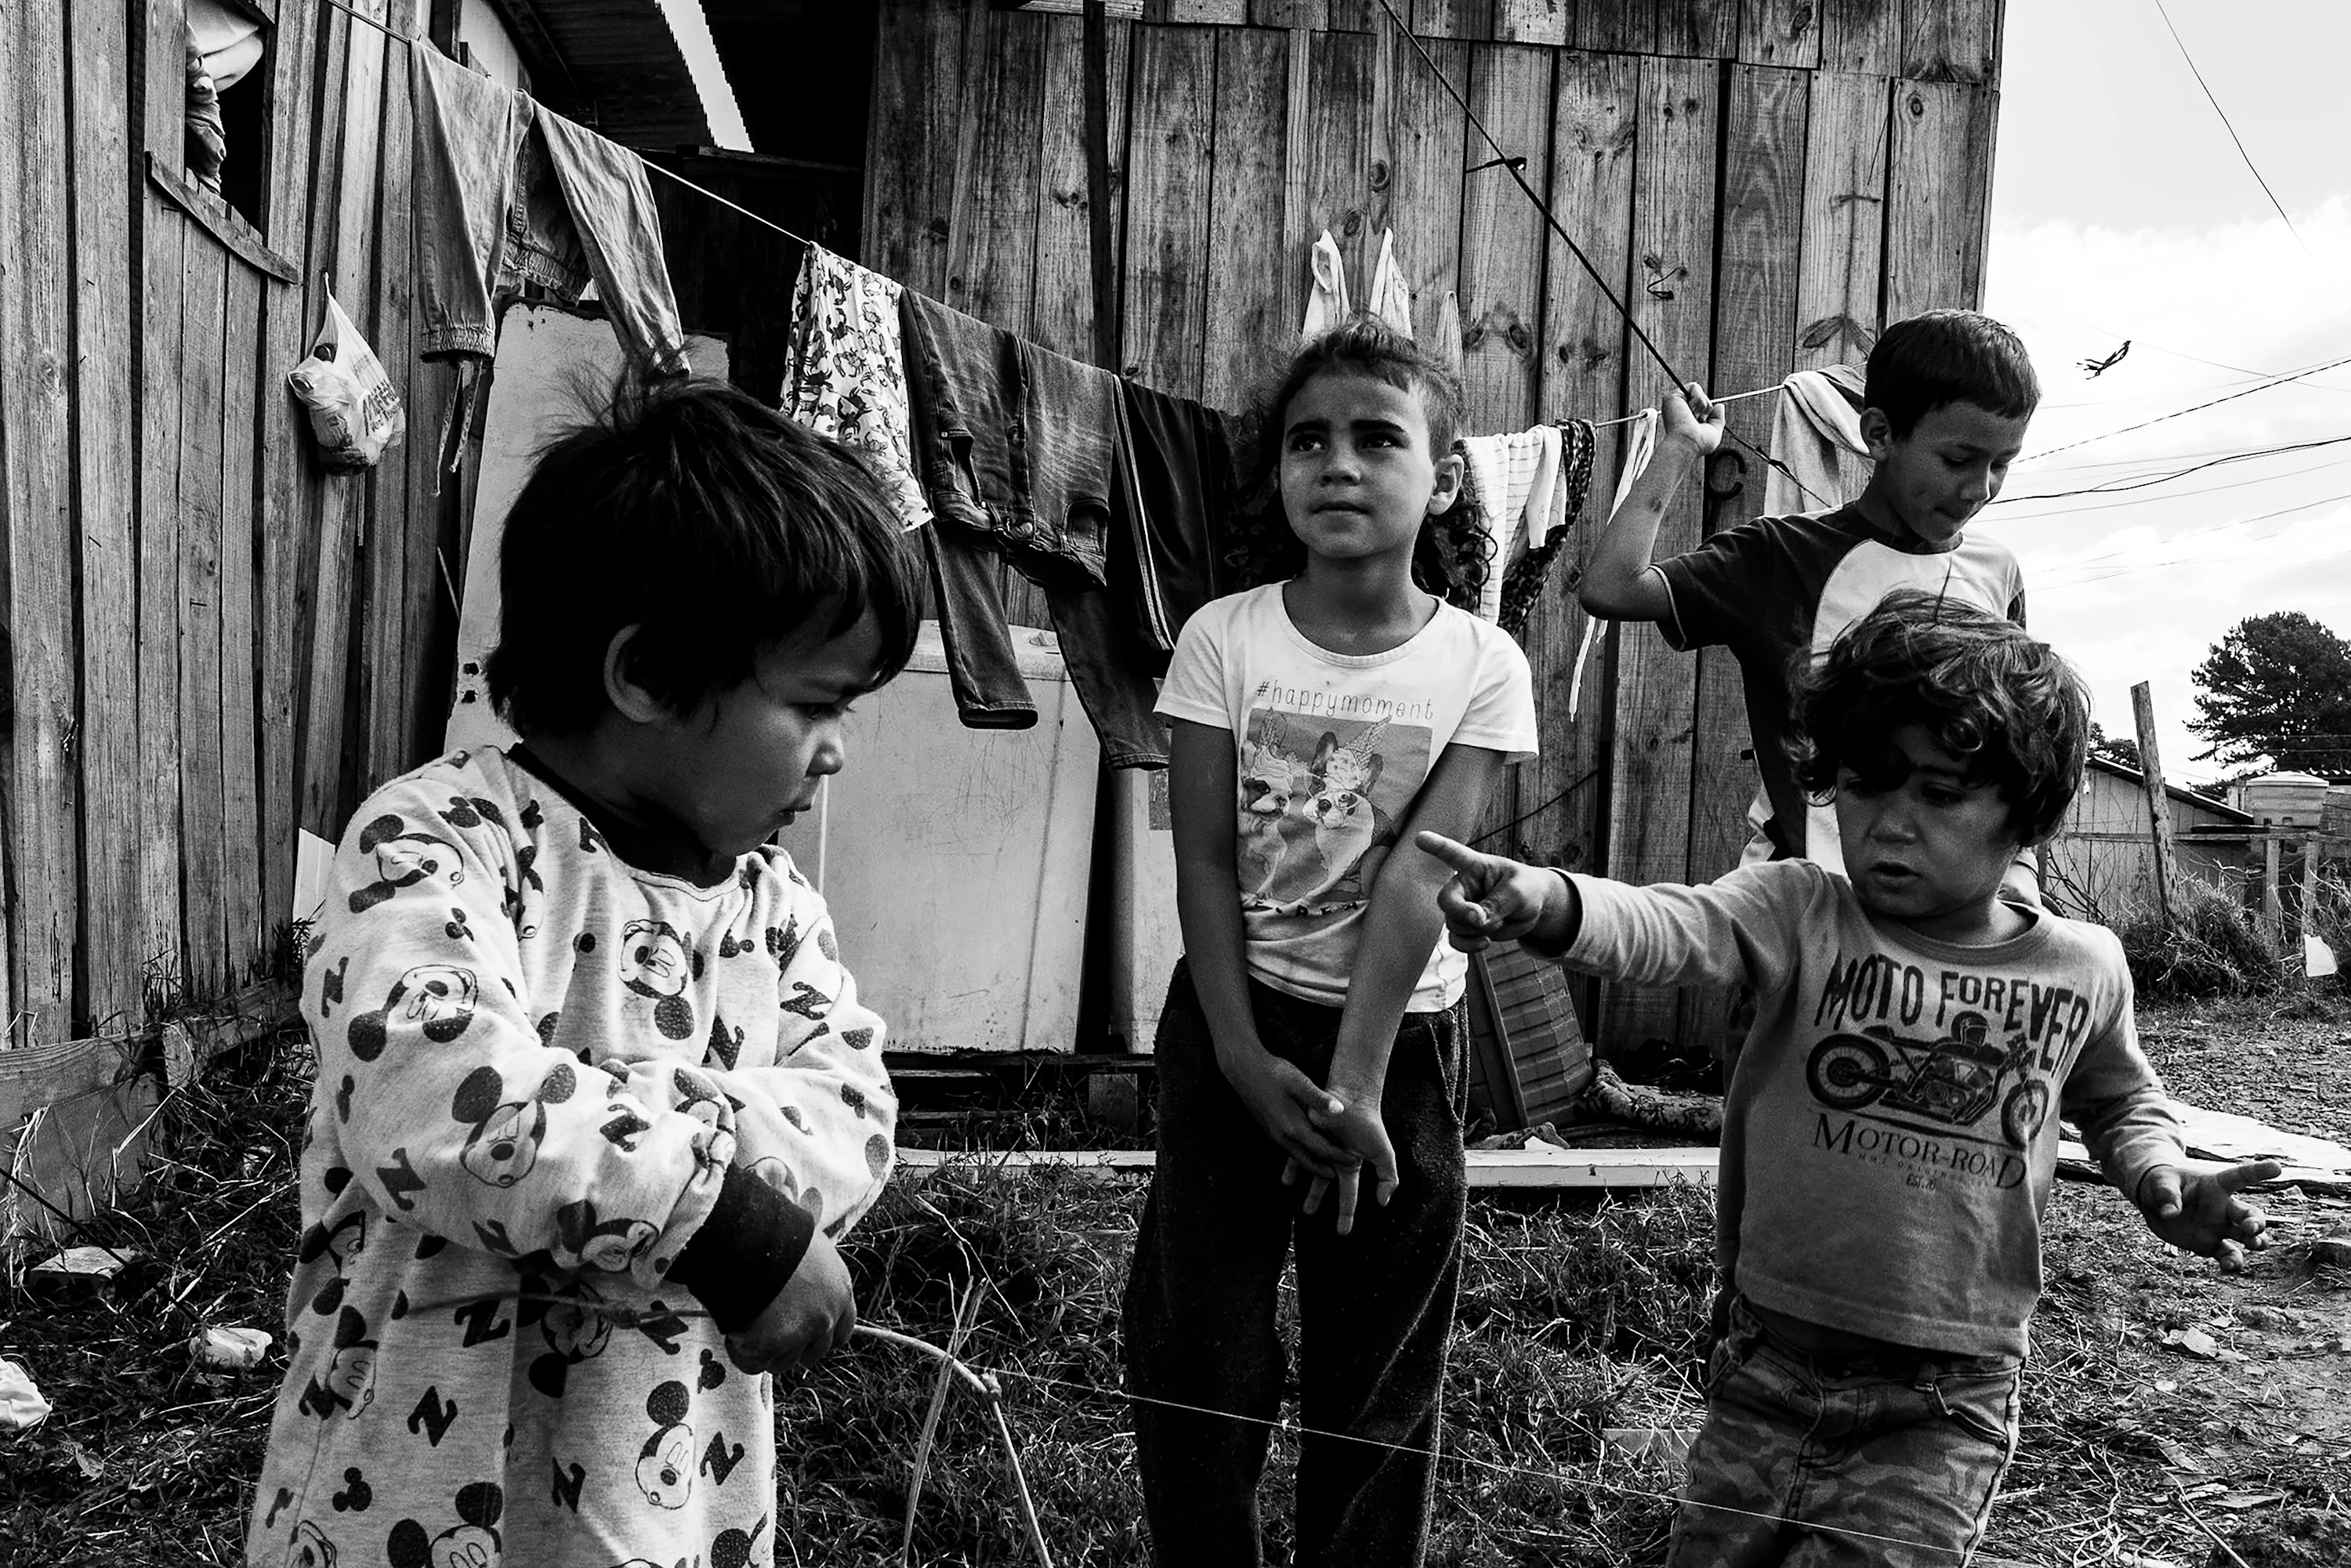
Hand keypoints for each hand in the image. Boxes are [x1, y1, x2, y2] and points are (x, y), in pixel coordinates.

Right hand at [724, 1227, 855, 1375]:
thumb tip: (804, 1281)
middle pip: (813, 1353)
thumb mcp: (811, 1249)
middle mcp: (826, 1316)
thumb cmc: (775, 1235)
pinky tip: (732, 1330)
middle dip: (791, 1348)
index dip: (819, 1337)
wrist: (747, 1240)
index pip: (841, 1332)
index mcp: (839, 1291)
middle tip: (768, 1332)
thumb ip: (815, 1276)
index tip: (801, 1334)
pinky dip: (739, 1352)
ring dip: (764, 1351)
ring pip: (782, 1363)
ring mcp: (798, 1334)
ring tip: (745, 1324)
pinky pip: (752, 1364)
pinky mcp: (767, 1346)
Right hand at [1220, 1044, 1354, 1177]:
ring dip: (1312, 1165)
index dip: (1339, 1157)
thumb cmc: (1273, 1072)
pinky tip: (1308, 1151)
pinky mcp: (1270, 1130)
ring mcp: (1274, 1135)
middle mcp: (1283, 1136)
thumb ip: (1319, 1098)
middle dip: (1324, 1171)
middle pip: (1307, 1162)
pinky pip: (1289, 1149)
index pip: (1321, 1149)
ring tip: (1327, 1168)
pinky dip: (1302, 1155)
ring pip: (1297, 1157)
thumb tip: (1340, 1111)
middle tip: (1340, 1177)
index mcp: (1293, 1126)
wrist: (1244, 1070)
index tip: (1354, 1160)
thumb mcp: (1299, 1082)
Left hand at [1296, 1080, 1400, 1235]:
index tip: (1342, 1232)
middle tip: (1308, 1213)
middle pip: (1322, 1184)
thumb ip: (1387, 1178)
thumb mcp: (1383, 1154)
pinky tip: (1285, 1176)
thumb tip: (1383, 1203)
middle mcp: (1331, 1159)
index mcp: (1349, 1165)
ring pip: (1306, 1169)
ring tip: (1291, 1191)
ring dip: (1299, 1180)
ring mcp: (1318, 1147)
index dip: (1346, 1213)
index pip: (1348, 1195)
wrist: (1353, 1097)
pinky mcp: (1305, 1136)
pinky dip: (1289, 1165)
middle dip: (1315, 1199)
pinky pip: (1293, 1153)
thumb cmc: (1369, 1124)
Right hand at [1415, 830, 1566, 950]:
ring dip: (1474, 931)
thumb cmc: (1526, 888)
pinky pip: (1456, 940)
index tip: (1420, 838)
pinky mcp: (1467, 927)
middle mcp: (1464, 886)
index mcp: (1475, 866)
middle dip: (1463, 914)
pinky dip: (1469, 945)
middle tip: (1481, 920)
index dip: (1435, 846)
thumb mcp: (1518, 891)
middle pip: (1447, 901)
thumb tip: (1477, 921)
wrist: (1533, 908)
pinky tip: (1484, 942)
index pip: (1451, 854)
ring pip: (1453, 924)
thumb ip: (1496, 904)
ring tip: (1497, 923)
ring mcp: (1464, 908)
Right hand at [1660, 382, 1724, 454]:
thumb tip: (1719, 406)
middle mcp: (1680, 411)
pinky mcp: (1673, 397)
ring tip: (1693, 416)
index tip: (1703, 423)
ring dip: (1702, 405)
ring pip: (1698, 392)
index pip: (1701, 407)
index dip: (1706, 412)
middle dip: (1705, 408)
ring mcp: (1676, 403)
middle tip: (1698, 421)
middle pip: (1701, 398)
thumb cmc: (1697, 444)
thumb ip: (1718, 418)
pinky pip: (1694, 387)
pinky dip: (1698, 398)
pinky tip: (1691, 409)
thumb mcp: (1714, 433)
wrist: (1685, 444)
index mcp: (1687, 419)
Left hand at [2136, 1159, 2280, 1271]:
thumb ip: (2167, 1194)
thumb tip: (2170, 1213)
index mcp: (2215, 1185)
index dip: (2258, 1171)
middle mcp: (2223, 1207)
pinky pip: (2227, 1255)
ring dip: (2255, 1242)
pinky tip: (2228, 1267)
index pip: (2240, 1176)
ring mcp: (2219, 1227)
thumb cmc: (2161, 1184)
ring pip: (2247, 1237)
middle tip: (2252, 1228)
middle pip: (2251, 1214)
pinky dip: (2231, 1262)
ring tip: (2253, 1245)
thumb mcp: (2160, 1182)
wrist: (2153, 1203)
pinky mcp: (2210, 1244)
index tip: (2277, 1167)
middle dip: (2257, 1222)